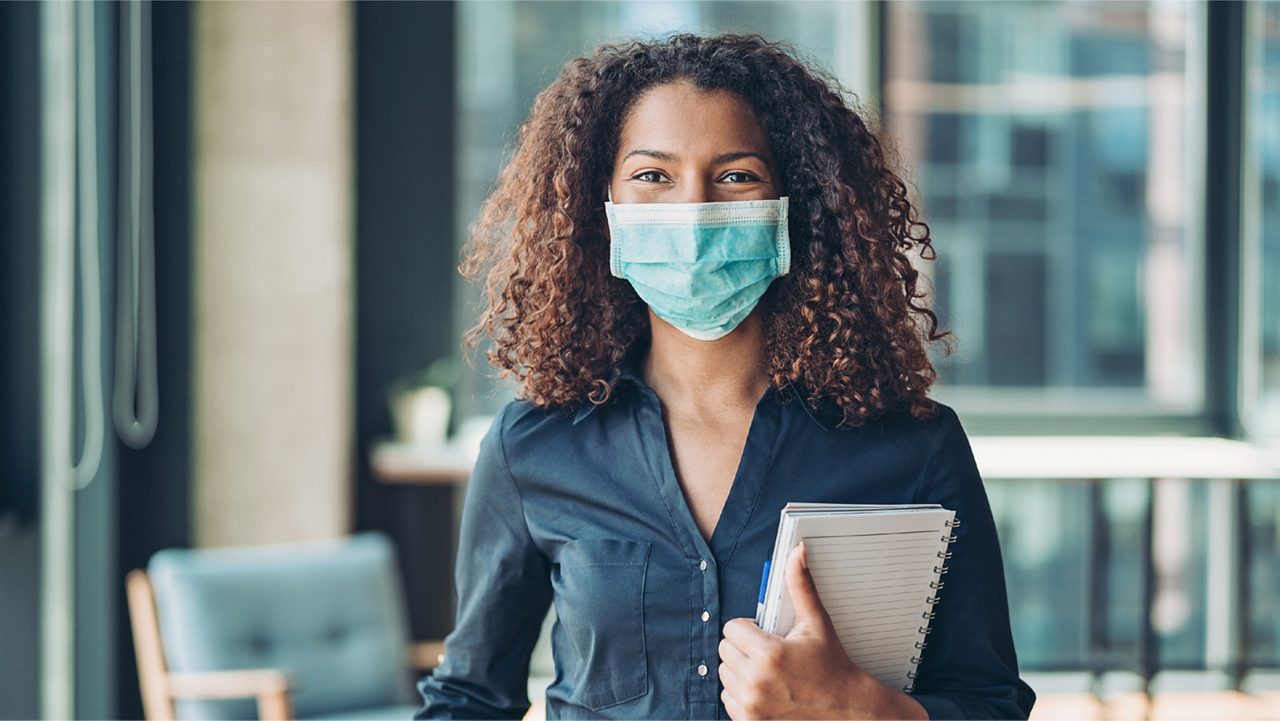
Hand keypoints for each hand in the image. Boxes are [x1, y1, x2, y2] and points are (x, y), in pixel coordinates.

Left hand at [718, 543, 928, 719]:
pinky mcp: (748, 720)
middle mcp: (756, 681)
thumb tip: (797, 552)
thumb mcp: (816, 623)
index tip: (766, 634)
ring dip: (740, 668)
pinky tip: (764, 688)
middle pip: (725, 649)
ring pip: (724, 672)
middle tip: (769, 652)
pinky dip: (740, 691)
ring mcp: (750, 705)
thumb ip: (800, 585)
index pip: (731, 628)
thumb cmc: (831, 665)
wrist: (845, 709)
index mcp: (769, 655)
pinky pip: (726, 696)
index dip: (748, 627)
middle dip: (744, 646)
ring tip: (767, 670)